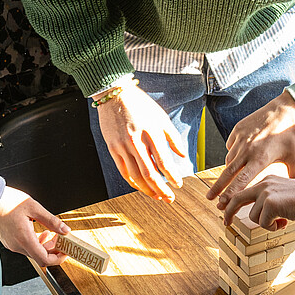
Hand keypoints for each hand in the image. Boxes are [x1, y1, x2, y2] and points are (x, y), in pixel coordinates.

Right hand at [0, 186, 68, 266]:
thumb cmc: (7, 201)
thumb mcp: (34, 207)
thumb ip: (51, 220)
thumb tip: (64, 230)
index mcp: (24, 239)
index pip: (44, 259)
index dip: (57, 259)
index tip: (65, 252)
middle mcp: (17, 245)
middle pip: (39, 257)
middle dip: (53, 250)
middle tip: (61, 239)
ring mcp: (12, 244)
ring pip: (33, 252)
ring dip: (44, 246)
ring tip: (51, 233)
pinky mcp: (9, 241)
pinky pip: (25, 247)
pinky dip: (35, 242)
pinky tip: (39, 232)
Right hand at [96, 81, 186, 201]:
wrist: (115, 96)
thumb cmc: (140, 105)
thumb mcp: (161, 117)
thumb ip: (173, 137)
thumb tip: (182, 156)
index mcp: (151, 132)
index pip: (163, 161)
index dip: (172, 176)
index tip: (178, 184)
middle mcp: (136, 141)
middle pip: (149, 172)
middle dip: (161, 189)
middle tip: (169, 198)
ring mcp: (122, 146)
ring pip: (135, 175)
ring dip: (147, 189)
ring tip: (157, 196)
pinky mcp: (113, 148)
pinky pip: (123, 170)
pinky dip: (133, 182)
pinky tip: (141, 187)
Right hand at [207, 90, 294, 204]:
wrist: (285, 111)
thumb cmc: (292, 137)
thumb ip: (293, 179)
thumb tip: (294, 196)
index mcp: (260, 159)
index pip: (241, 181)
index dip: (230, 193)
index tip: (221, 203)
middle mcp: (247, 149)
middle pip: (227, 173)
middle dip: (217, 188)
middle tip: (208, 199)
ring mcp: (241, 138)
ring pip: (229, 159)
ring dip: (229, 170)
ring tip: (232, 176)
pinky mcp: (237, 129)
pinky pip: (230, 146)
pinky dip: (233, 153)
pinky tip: (240, 155)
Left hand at [220, 175, 294, 230]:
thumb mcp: (287, 196)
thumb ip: (273, 201)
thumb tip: (263, 215)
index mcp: (268, 180)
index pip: (246, 191)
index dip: (236, 203)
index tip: (229, 210)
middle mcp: (265, 184)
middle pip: (237, 199)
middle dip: (229, 212)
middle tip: (226, 223)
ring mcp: (266, 192)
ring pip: (254, 217)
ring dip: (267, 224)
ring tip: (283, 221)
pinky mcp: (269, 203)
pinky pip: (263, 223)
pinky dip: (273, 227)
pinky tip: (285, 221)